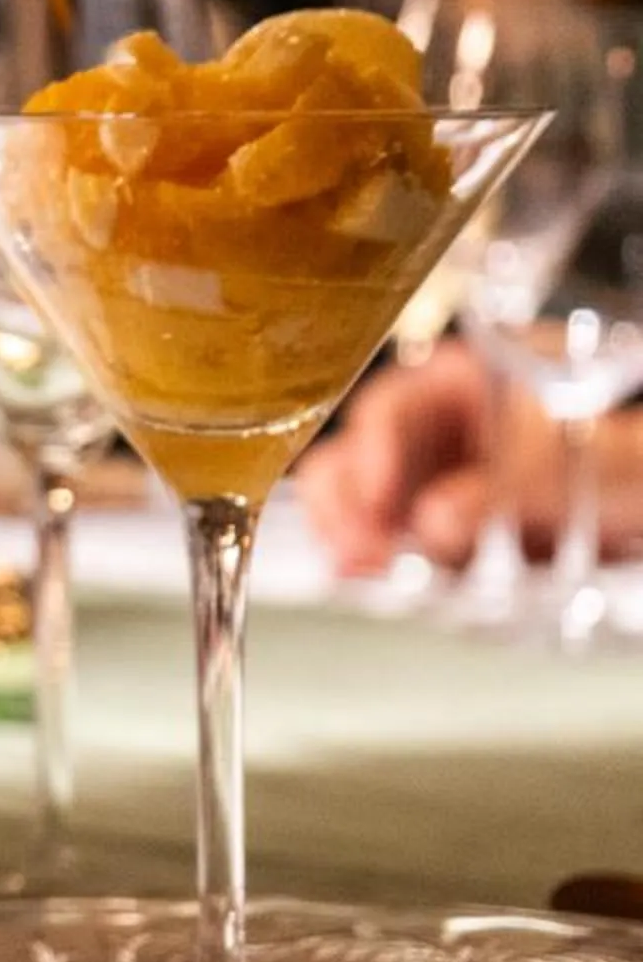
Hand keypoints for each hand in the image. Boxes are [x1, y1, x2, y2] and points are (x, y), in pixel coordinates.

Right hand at [298, 340, 642, 571]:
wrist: (635, 500)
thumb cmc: (619, 462)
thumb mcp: (568, 464)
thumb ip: (506, 488)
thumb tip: (436, 521)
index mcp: (460, 385)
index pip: (392, 408)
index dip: (373, 450)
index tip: (376, 496)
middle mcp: (431, 430)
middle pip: (355, 455)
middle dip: (347, 502)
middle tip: (359, 545)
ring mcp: (426, 481)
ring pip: (358, 502)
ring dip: (351, 533)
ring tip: (360, 566)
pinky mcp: (431, 529)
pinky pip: (385, 541)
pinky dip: (374, 561)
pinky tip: (372, 576)